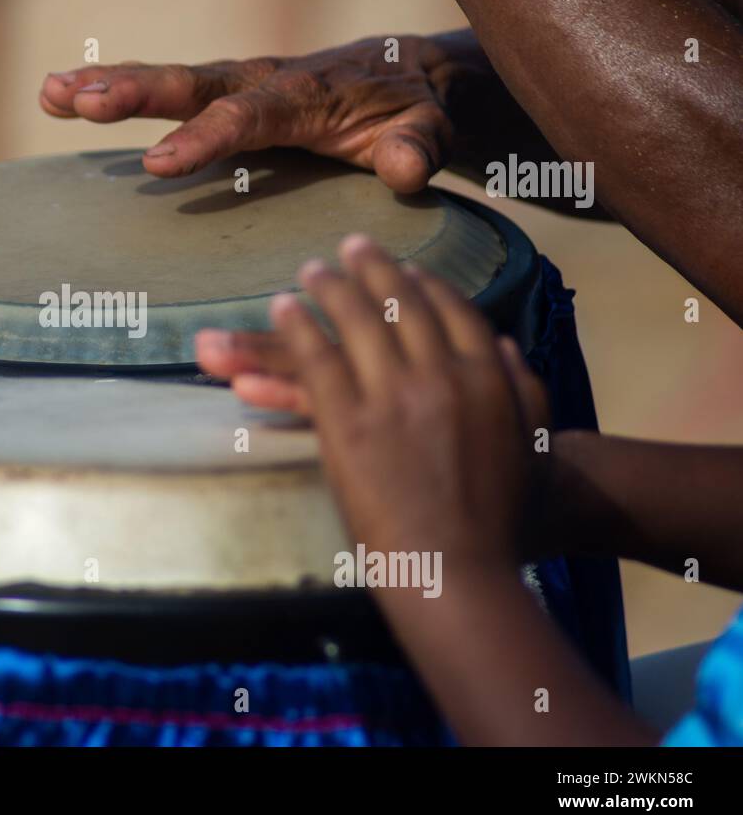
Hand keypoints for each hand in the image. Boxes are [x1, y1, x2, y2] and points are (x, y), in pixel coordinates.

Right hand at [39, 36, 463, 193]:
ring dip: (108, 84)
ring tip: (49, 92)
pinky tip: (61, 96)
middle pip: (192, 83)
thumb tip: (403, 171)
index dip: (205, 138)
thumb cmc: (413, 111)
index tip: (158, 163)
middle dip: (136, 92)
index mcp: (305, 95)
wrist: (406, 73)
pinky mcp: (224, 92)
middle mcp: (262, 79)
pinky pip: (167, 91)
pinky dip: (114, 88)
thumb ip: (418, 149)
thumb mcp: (429, 132)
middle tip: (80, 101)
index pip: (249, 116)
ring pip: (169, 80)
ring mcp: (238, 82)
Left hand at [199, 234, 548, 568]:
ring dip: (330, 286)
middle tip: (350, 246)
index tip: (402, 266)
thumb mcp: (531, 443)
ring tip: (311, 269)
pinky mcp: (346, 424)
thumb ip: (523, 389)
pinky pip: (316, 358)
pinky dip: (297, 327)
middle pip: (398, 303)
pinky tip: (283, 306)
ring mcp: (391, 395)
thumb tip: (506, 346)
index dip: (422, 282)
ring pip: (355, 320)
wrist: (459, 568)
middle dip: (372, 268)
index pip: (450, 309)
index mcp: (486, 375)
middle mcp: (439, 373)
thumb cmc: (503, 519)